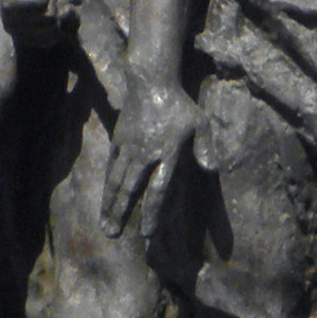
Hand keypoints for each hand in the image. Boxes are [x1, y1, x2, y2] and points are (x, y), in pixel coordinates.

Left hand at [0, 0, 61, 47]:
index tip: (50, 8)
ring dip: (50, 1)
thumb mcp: (55, 8)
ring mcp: (10, 17)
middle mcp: (12, 29)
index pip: (50, 41)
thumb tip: (69, 20)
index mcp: (19, 36)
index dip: (57, 24)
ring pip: (48, 18)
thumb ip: (66, 20)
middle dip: (55, 12)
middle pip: (51, 31)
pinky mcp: (12, 3)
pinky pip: (42, 3)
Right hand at [100, 66, 198, 246]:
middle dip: (122, 215)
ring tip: (105, 226)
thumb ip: (206, 148)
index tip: (147, 232)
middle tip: (113, 236)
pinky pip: (111, 168)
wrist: (151, 81)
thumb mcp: (200, 124)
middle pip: (131, 189)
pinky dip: (107, 187)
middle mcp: (145, 154)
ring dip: (110, 205)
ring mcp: (128, 148)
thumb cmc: (179, 106)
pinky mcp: (118, 141)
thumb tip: (212, 171)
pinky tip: (104, 202)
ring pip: (116, 182)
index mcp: (167, 153)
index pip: (158, 189)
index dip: (152, 212)